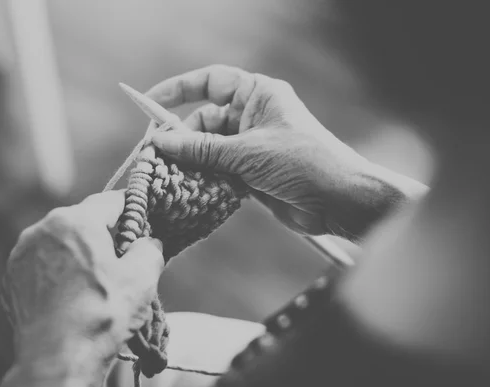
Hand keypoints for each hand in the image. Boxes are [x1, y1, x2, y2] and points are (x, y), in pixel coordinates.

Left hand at [1, 191, 162, 386]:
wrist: (57, 359)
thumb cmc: (101, 315)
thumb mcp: (142, 277)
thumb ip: (150, 248)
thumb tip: (148, 243)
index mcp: (75, 220)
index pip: (111, 201)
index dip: (132, 210)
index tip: (143, 221)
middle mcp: (42, 229)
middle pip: (84, 221)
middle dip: (105, 235)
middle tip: (124, 259)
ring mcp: (21, 254)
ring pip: (62, 243)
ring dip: (80, 254)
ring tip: (97, 283)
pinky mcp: (11, 279)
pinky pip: (43, 265)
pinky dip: (59, 273)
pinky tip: (73, 296)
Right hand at [146, 65, 400, 239]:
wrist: (338, 201)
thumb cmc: (303, 163)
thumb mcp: (248, 153)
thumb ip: (203, 149)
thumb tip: (161, 142)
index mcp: (257, 95)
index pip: (210, 82)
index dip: (179, 89)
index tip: (150, 102)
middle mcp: (252, 117)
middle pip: (204, 120)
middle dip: (182, 138)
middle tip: (159, 155)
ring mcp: (251, 146)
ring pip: (208, 150)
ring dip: (191, 163)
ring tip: (171, 176)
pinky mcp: (251, 173)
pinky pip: (218, 172)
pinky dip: (204, 180)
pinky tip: (191, 190)